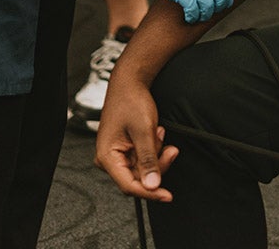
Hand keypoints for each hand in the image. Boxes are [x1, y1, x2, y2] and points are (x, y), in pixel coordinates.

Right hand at [95, 75, 176, 200]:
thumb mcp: (143, 130)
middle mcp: (110, 159)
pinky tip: (155, 132)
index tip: (167, 195)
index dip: (150, 192)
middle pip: (138, 178)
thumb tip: (152, 185)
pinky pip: (144, 158)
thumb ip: (148, 159)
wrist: (130, 82)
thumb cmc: (131, 100)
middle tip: (171, 149)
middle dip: (157, 164)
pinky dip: (154, 147)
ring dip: (157, 152)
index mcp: (107, 157)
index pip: (128, 186)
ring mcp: (118, 155)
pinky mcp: (126, 150)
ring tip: (158, 131)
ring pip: (144, 169)